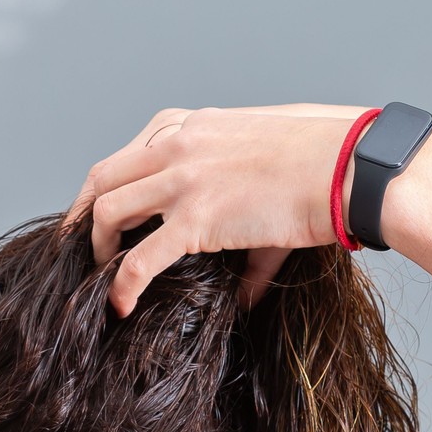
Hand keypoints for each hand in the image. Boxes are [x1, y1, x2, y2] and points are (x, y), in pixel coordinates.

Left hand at [69, 104, 370, 315]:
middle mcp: (176, 144)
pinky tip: (121, 305)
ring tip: (103, 276)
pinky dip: (122, 284)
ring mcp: (182, 178)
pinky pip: (138, 258)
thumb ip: (240, 216)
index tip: (102, 216)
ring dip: (97, 247)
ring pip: (107, 211)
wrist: (347, 166)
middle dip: (84, 216)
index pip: (128, 153)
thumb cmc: (319, 164)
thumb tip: (245, 289)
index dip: (107, 188)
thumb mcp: (263, 167)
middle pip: (103, 177)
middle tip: (83, 249)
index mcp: (189, 125)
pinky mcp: (196, 218)